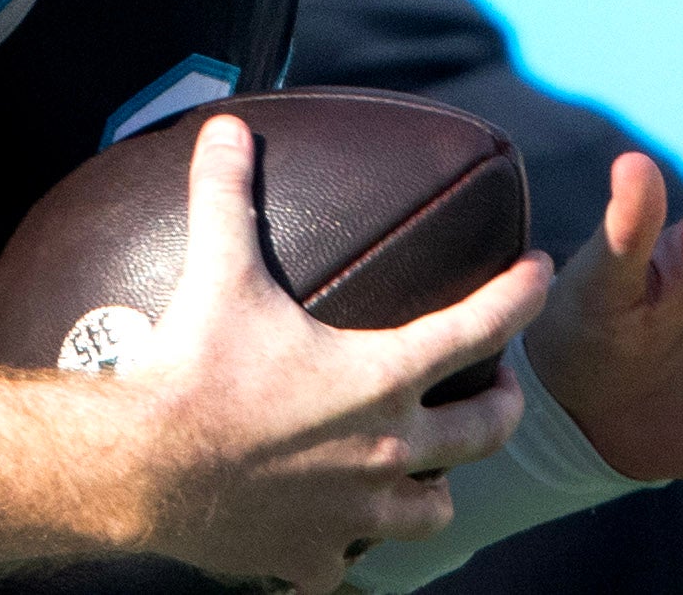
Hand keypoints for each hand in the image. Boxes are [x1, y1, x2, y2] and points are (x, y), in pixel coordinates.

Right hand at [113, 115, 546, 594]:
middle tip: (503, 387)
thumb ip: (228, 196)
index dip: (518, 295)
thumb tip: (225, 130)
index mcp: (381, 379)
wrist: (142, 467)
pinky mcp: (311, 557)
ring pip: (433, 510)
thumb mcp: (218, 271)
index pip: (478, 329)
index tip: (539, 275)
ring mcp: (354, 512)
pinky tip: (333, 530)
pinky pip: (350, 560)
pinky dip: (347, 544)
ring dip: (437, 487)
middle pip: (484, 432)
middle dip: (504, 405)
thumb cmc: (191, 367)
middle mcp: (387, 450)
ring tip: (429, 470)